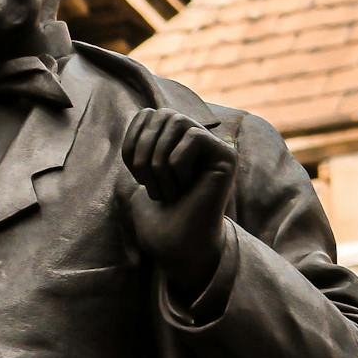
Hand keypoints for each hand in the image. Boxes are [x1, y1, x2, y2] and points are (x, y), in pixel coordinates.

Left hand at [121, 107, 237, 295]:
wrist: (175, 244)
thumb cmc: (157, 215)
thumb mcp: (140, 173)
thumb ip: (141, 141)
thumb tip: (144, 112)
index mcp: (173, 139)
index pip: (145, 115)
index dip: (131, 143)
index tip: (137, 177)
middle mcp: (194, 136)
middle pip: (160, 115)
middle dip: (144, 153)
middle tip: (151, 187)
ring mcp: (212, 144)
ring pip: (177, 122)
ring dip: (160, 162)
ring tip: (168, 191)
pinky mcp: (226, 155)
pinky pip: (194, 137)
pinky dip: (179, 165)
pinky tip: (187, 189)